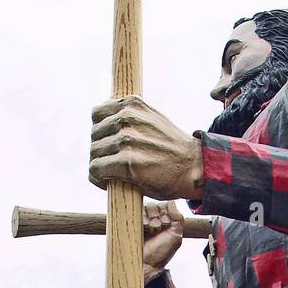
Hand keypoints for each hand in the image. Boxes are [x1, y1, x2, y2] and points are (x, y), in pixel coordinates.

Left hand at [89, 96, 203, 200]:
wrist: (193, 167)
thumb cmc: (172, 148)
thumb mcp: (151, 119)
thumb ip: (130, 117)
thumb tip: (104, 123)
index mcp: (131, 104)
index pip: (97, 114)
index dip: (101, 131)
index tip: (109, 143)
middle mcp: (127, 118)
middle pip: (94, 136)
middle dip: (100, 151)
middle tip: (112, 163)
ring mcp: (126, 140)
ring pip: (94, 153)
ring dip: (99, 166)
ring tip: (111, 174)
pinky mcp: (126, 162)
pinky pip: (96, 169)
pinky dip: (98, 179)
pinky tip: (108, 182)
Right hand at [142, 201, 183, 282]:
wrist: (147, 262)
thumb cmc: (161, 252)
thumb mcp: (176, 236)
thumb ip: (178, 218)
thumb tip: (173, 203)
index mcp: (168, 220)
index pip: (167, 204)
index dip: (167, 214)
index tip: (166, 226)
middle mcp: (156, 218)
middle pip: (157, 204)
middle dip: (158, 218)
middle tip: (158, 230)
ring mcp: (145, 218)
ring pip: (148, 206)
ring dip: (151, 220)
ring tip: (151, 231)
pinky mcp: (135, 220)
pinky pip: (139, 211)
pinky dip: (143, 219)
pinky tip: (144, 229)